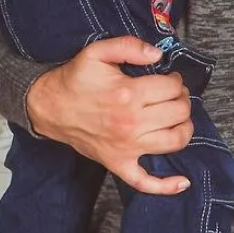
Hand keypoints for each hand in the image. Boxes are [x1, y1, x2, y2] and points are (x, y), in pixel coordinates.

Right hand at [25, 36, 193, 194]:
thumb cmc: (74, 80)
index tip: (170, 78)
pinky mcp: (119, 164)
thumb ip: (129, 46)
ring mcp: (126, 148)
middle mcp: (131, 124)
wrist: (49, 107)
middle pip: (179, 112)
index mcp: (129, 95)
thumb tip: (157, 54)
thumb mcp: (97, 52)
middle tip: (174, 94)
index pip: (172, 87)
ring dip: (184, 128)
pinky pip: (145, 182)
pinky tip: (182, 182)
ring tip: (178, 118)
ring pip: (175, 141)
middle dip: (182, 99)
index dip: (176, 79)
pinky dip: (166, 186)